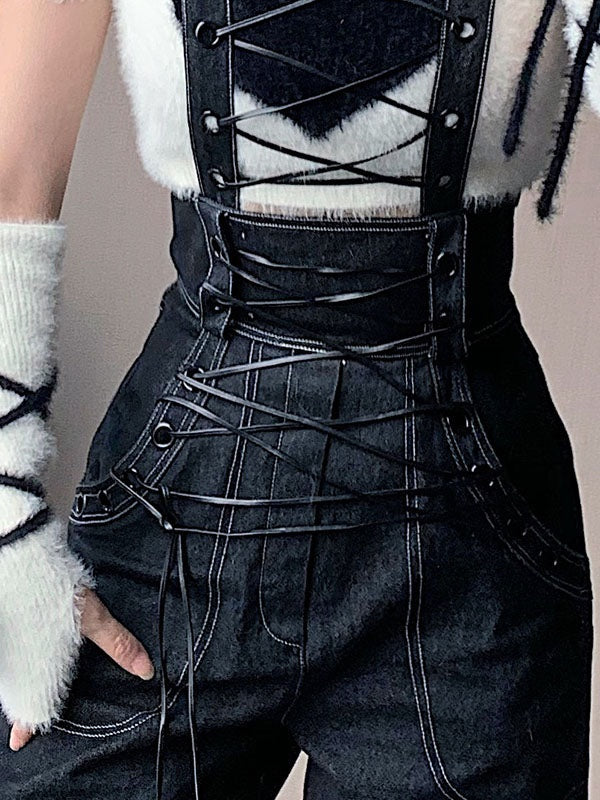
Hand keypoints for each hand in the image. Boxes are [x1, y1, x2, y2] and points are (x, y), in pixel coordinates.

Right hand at [8, 586, 154, 750]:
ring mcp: (5, 645)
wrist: (23, 558)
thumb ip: (118, 645)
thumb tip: (145, 670)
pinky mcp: (1, 626)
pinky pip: (4, 653)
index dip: (26, 724)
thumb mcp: (92, 619)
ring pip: (8, 675)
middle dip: (21, 703)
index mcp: (35, 670)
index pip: (29, 707)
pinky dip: (11, 658)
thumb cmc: (54, 590)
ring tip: (23, 684)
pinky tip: (18, 653)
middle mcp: (14, 662)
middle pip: (15, 692)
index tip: (19, 742)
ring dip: (15, 680)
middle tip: (22, 718)